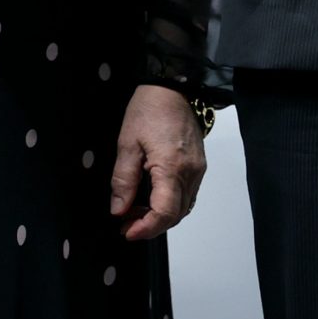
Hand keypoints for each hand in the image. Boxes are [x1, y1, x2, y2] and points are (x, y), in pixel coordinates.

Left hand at [109, 85, 206, 240]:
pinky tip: (151, 198)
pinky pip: (186, 194)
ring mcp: (197, 169)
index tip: (127, 231)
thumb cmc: (151, 108)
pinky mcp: (198, 165)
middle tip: (125, 223)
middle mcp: (191, 172)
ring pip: (183, 207)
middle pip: (175, 215)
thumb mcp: (127, 143)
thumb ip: (123, 180)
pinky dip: (169, 203)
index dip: (146, 228)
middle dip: (150, 226)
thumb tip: (119, 209)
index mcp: (172, 167)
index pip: (164, 212)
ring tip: (135, 211)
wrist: (174, 87)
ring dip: (160, 216)